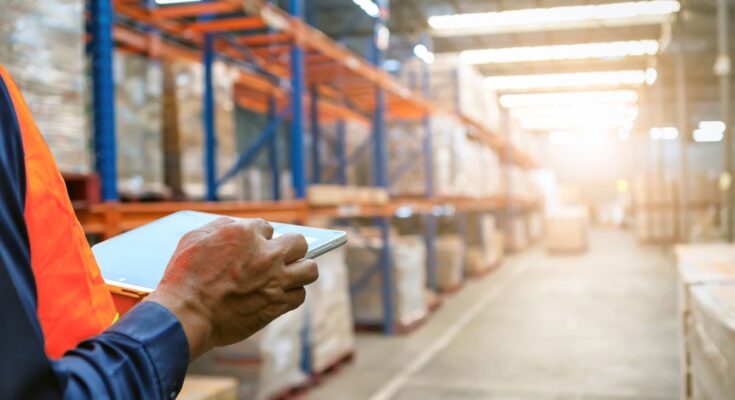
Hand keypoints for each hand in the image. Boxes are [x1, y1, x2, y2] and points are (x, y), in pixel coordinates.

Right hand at [145, 217, 317, 359]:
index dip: (260, 237)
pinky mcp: (276, 305)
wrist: (186, 314)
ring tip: (289, 275)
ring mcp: (274, 280)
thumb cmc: (184, 277)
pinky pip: (300, 296)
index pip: (267, 227)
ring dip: (300, 270)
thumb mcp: (194, 238)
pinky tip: (281, 294)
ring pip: (309, 270)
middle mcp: (266, 255)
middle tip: (281, 257)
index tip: (254, 247)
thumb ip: (220, 226)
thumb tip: (237, 224)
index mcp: (245, 234)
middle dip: (291, 248)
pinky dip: (293, 294)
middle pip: (299, 244)